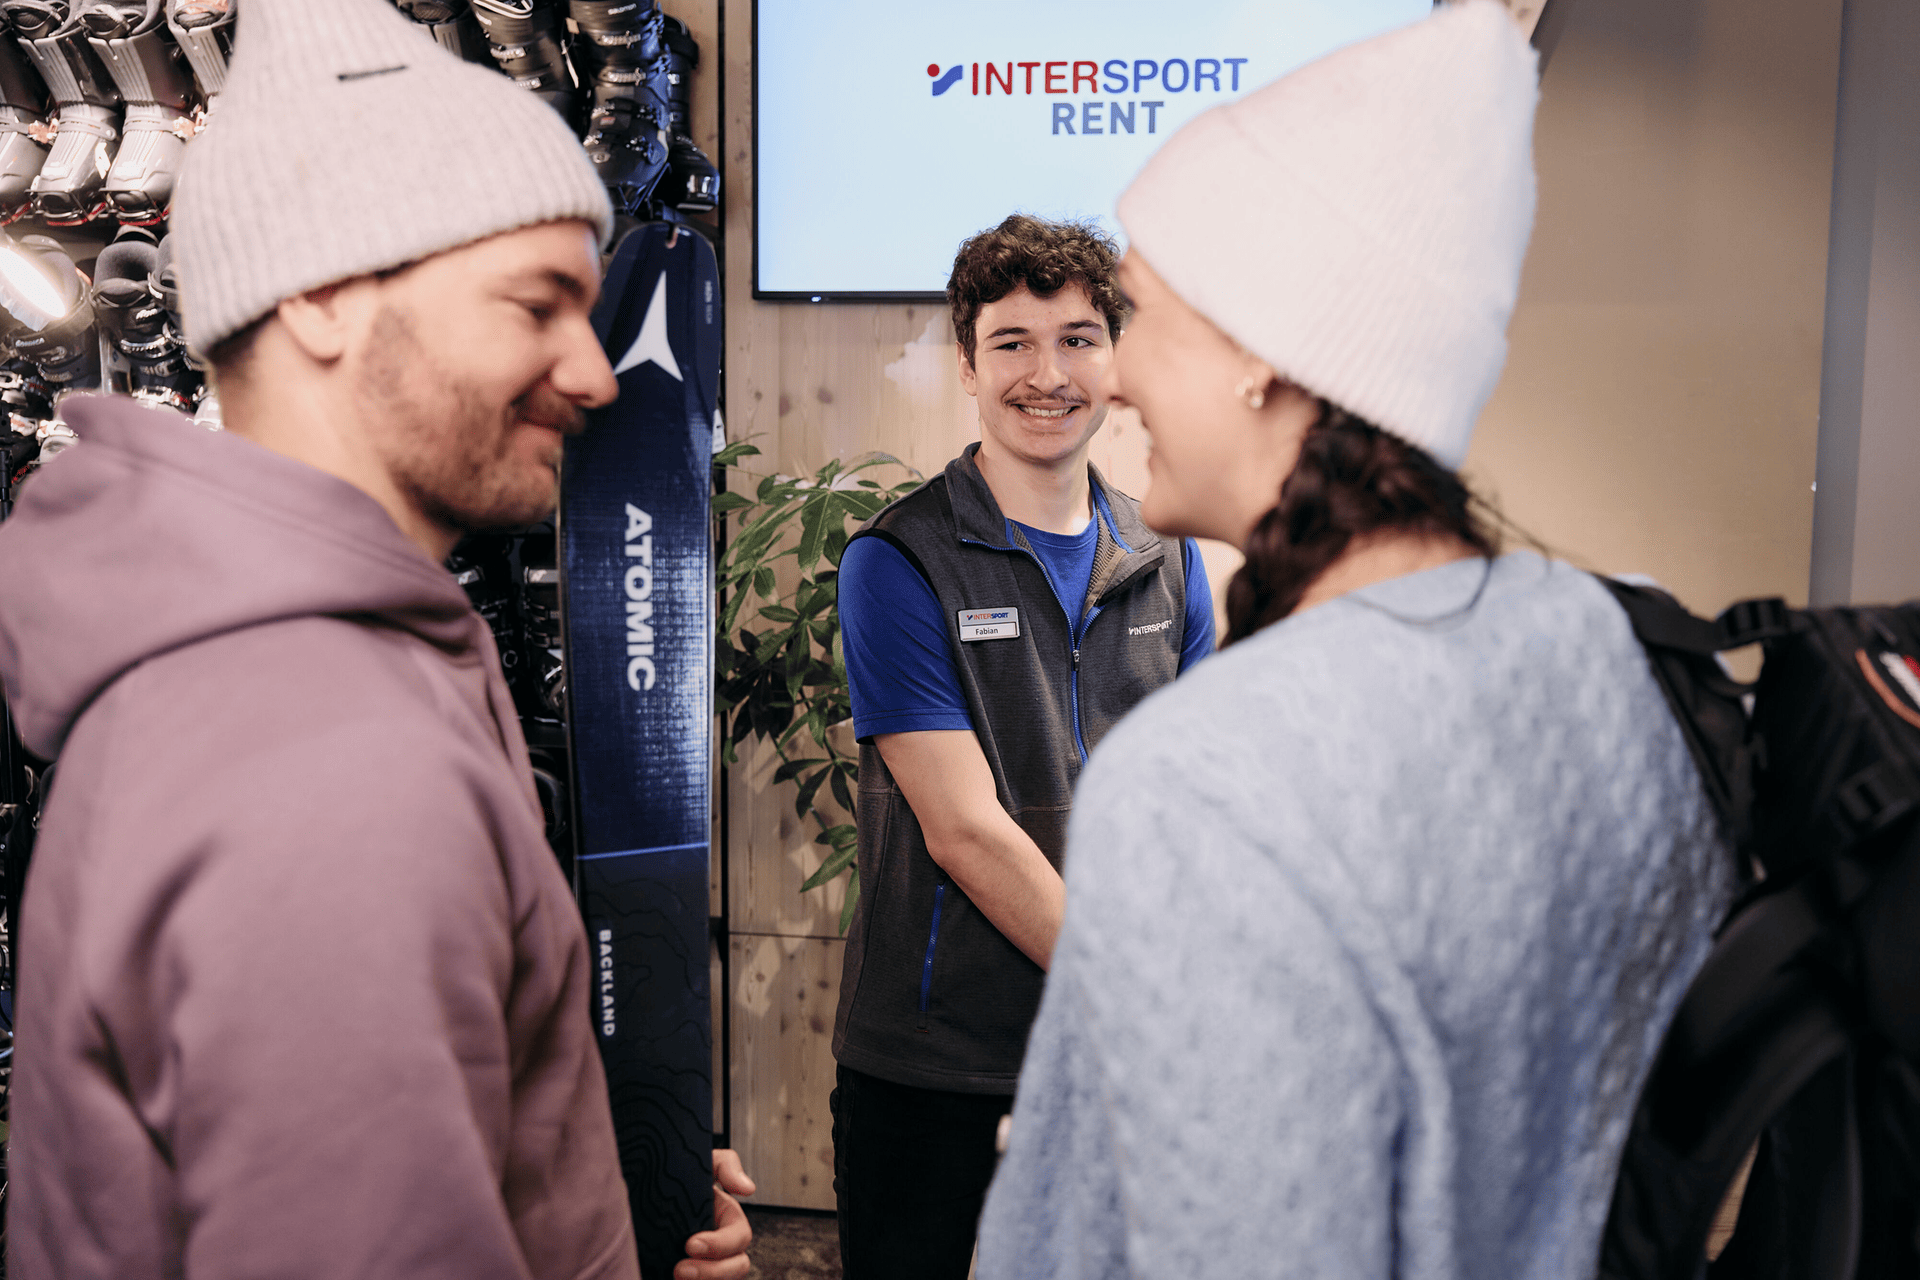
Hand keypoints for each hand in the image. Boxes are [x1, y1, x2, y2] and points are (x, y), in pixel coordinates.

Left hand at [675, 1149, 756, 1279]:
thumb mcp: (699, 1165)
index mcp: (726, 1218)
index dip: (720, 1245)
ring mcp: (707, 1262)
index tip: (690, 1245)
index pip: (739, 1237)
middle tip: (681, 1270)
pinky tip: (671, 1279)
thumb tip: (748, 1188)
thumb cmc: (672, 1181)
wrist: (637, 1197)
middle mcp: (721, 1244)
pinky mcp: (692, 1274)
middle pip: (737, 1266)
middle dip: (712, 1271)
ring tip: (675, 1275)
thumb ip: (725, 1165)